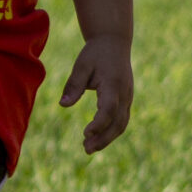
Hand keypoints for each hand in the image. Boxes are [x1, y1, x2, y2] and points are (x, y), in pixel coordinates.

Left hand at [60, 34, 133, 152]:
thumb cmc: (95, 54)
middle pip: (118, 122)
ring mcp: (128, 97)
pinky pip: (122, 119)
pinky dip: (111, 131)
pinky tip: (98, 138)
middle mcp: (124, 93)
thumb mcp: (81, 65)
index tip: (85, 133)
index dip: (98, 124)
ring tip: (89, 148)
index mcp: (113, 84)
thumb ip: (73, 85)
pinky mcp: (126, 99)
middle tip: (86, 149)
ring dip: (108, 138)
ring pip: (122, 124)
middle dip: (103, 138)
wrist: (114, 42)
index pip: (108, 110)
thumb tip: (63, 105)